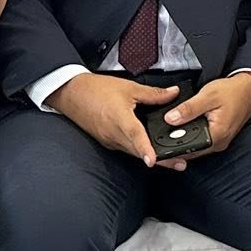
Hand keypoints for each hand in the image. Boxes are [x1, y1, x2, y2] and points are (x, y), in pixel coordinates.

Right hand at [47, 73, 179, 166]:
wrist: (71, 94)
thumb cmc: (96, 89)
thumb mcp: (129, 87)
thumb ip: (154, 94)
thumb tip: (174, 94)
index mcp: (119, 118)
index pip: (134, 135)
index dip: (144, 148)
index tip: (152, 161)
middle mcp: (113, 134)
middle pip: (138, 150)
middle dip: (160, 159)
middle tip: (179, 163)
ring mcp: (109, 141)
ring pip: (133, 152)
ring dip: (150, 156)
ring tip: (171, 159)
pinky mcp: (107, 142)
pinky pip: (126, 149)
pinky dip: (138, 150)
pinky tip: (150, 149)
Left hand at [154, 73, 250, 166]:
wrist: (250, 90)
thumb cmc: (233, 92)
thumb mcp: (208, 95)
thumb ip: (188, 109)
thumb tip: (170, 119)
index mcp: (216, 135)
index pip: (189, 147)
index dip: (172, 145)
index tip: (157, 141)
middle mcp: (218, 143)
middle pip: (190, 150)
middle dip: (174, 144)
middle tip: (157, 138)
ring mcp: (219, 142)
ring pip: (195, 147)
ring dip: (181, 141)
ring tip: (167, 133)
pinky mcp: (218, 137)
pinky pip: (200, 142)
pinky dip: (190, 137)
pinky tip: (182, 130)